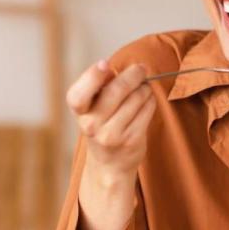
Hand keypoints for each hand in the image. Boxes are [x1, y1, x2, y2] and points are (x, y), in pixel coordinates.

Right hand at [68, 61, 156, 229]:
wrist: (109, 165)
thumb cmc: (102, 126)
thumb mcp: (93, 108)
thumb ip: (100, 87)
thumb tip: (112, 70)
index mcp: (80, 112)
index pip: (78, 95)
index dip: (92, 77)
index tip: (106, 64)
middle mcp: (92, 125)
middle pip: (116, 91)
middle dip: (133, 74)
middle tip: (141, 68)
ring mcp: (112, 134)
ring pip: (137, 98)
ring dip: (144, 88)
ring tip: (143, 88)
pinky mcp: (132, 140)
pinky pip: (147, 110)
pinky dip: (150, 100)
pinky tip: (147, 101)